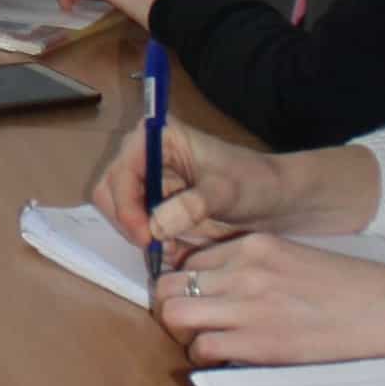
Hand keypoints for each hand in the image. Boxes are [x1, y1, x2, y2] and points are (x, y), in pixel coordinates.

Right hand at [89, 119, 290, 250]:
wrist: (274, 200)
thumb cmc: (254, 183)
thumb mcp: (227, 192)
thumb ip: (192, 206)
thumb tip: (156, 225)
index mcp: (158, 137)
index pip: (122, 171)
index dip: (126, 205)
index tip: (146, 236)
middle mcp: (145, 155)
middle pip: (110, 192)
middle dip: (129, 221)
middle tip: (155, 246)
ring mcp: (148, 182)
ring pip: (120, 213)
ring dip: (140, 234)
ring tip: (173, 246)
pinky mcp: (154, 206)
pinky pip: (137, 228)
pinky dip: (151, 244)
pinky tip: (179, 248)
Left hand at [156, 238, 384, 364]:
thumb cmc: (352, 290)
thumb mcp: (297, 260)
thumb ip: (257, 269)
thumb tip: (222, 292)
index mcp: (256, 245)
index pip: (188, 259)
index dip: (184, 283)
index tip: (195, 299)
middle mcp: (244, 270)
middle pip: (169, 284)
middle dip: (170, 305)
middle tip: (189, 323)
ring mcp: (249, 305)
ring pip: (175, 313)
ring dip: (182, 332)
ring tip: (204, 341)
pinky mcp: (259, 342)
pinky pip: (202, 348)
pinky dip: (205, 357)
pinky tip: (228, 358)